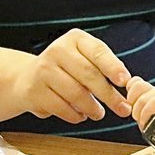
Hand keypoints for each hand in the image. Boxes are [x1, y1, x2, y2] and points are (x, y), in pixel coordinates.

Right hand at [15, 29, 130, 123]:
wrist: (27, 77)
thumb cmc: (65, 69)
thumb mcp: (83, 58)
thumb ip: (103, 68)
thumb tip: (127, 86)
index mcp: (75, 39)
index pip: (98, 52)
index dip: (113, 67)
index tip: (126, 81)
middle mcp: (58, 50)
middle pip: (89, 74)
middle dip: (109, 94)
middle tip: (123, 108)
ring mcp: (44, 70)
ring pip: (76, 93)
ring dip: (92, 108)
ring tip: (99, 113)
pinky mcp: (35, 91)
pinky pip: (62, 107)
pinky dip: (75, 115)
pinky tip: (81, 116)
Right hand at [126, 75, 154, 133]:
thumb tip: (150, 128)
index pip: (154, 102)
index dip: (145, 113)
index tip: (143, 124)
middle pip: (143, 96)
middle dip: (137, 110)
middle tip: (138, 119)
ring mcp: (153, 90)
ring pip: (138, 85)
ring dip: (132, 99)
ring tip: (133, 109)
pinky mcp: (145, 88)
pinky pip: (134, 82)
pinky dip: (129, 89)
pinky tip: (130, 100)